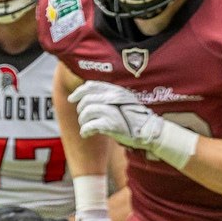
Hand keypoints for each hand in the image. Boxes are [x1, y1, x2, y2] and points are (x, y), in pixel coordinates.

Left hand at [70, 80, 197, 167]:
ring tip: (86, 126)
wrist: (149, 130)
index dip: (79, 92)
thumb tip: (88, 93)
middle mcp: (113, 98)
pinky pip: (90, 126)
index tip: (72, 99)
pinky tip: (86, 134)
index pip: (91, 86)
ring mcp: (113, 111)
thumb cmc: (135, 117)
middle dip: (81, 110)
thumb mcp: (123, 100)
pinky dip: (85, 130)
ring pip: (87, 111)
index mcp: (115, 90)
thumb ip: (109, 96)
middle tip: (83, 118)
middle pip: (86, 99)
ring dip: (83, 121)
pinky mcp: (112, 125)